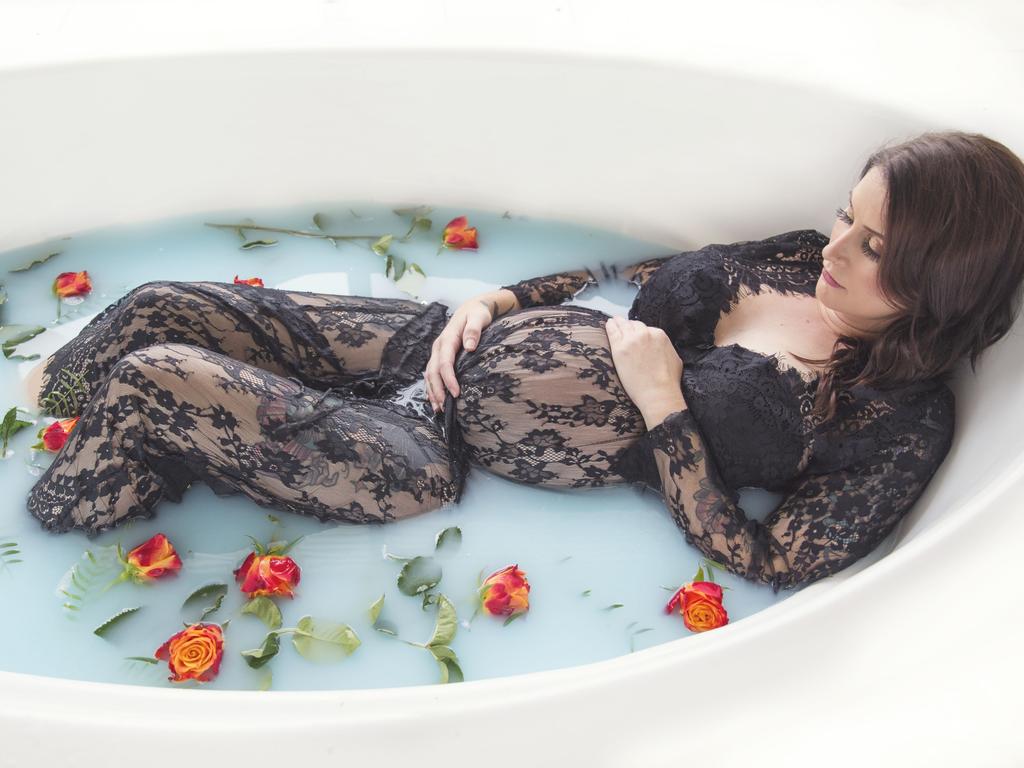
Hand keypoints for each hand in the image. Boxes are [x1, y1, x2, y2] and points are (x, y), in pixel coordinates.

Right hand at [424, 296, 497, 412]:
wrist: (472, 308)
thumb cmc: (478, 313)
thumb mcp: (479, 317)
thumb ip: (474, 330)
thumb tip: (469, 347)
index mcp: (447, 338)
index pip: (444, 362)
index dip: (448, 379)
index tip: (456, 393)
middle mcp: (438, 346)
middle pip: (433, 372)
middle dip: (437, 390)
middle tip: (444, 407)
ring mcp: (437, 352)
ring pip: (429, 374)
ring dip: (432, 392)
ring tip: (438, 409)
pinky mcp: (439, 356)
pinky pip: (432, 373)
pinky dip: (432, 387)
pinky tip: (435, 399)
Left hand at [605, 315, 685, 426]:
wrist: (658, 393)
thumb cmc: (668, 381)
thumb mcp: (675, 359)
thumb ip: (666, 348)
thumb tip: (661, 348)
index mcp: (659, 335)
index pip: (646, 328)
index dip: (640, 332)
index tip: (635, 335)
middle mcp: (645, 334)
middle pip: (634, 325)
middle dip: (629, 326)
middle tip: (623, 327)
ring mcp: (631, 340)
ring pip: (623, 325)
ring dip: (618, 323)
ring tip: (613, 322)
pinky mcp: (619, 348)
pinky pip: (613, 332)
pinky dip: (610, 327)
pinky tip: (608, 325)